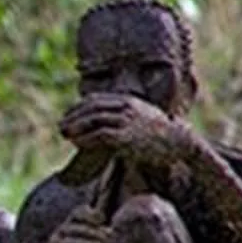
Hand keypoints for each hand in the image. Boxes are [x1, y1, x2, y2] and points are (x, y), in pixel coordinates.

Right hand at [29, 206, 109, 242]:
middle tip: (106, 239)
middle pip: (74, 228)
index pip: (76, 213)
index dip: (88, 214)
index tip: (102, 219)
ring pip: (69, 241)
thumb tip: (110, 232)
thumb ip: (95, 233)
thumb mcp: (80, 237)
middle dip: (92, 232)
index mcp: (67, 224)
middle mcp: (60, 232)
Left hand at [57, 94, 184, 170]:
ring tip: (64, 134)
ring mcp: (127, 121)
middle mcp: (127, 108)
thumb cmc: (162, 133)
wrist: (180, 143)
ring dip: (75, 127)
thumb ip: (128, 113)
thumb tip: (113, 118)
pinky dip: (85, 138)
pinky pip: (99, 135)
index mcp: (129, 101)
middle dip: (73, 116)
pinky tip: (76, 143)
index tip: (68, 114)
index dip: (78, 107)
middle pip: (91, 108)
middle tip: (61, 126)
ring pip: (93, 120)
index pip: (96, 99)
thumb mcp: (144, 116)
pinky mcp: (127, 137)